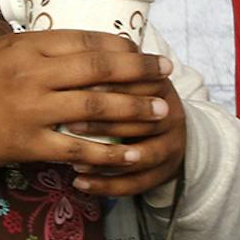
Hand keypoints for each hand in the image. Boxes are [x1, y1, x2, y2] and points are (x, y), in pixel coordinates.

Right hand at [0, 29, 172, 174]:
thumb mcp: (2, 51)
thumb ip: (42, 49)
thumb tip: (86, 47)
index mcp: (27, 45)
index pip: (87, 39)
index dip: (122, 46)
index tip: (144, 51)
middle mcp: (32, 72)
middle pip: (99, 68)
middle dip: (140, 71)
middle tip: (166, 73)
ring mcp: (31, 109)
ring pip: (96, 108)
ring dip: (134, 109)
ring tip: (161, 111)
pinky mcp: (28, 144)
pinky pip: (78, 149)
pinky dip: (108, 153)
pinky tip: (130, 155)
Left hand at [69, 80, 186, 200]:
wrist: (167, 131)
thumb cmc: (133, 98)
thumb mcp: (127, 78)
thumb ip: (105, 68)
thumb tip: (69, 53)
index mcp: (161, 86)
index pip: (137, 84)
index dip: (106, 86)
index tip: (72, 87)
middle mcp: (171, 116)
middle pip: (140, 122)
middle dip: (103, 124)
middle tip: (68, 124)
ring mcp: (170, 147)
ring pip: (141, 157)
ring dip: (106, 160)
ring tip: (74, 161)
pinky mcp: (163, 174)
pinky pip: (136, 184)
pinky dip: (106, 186)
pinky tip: (80, 183)